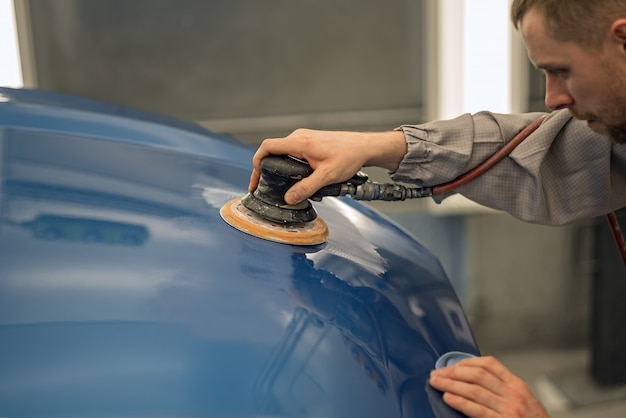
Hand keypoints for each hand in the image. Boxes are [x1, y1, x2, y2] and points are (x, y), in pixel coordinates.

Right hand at [249, 128, 406, 203]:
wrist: (364, 147)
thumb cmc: (349, 156)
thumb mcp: (326, 176)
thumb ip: (306, 187)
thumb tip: (289, 198)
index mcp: (299, 142)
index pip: (267, 147)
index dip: (256, 162)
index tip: (255, 178)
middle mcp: (299, 137)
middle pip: (273, 150)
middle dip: (265, 168)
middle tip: (262, 186)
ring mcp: (305, 138)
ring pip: (283, 152)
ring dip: (278, 167)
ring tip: (278, 184)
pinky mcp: (311, 142)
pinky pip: (293, 152)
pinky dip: (288, 164)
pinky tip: (295, 177)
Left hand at [429, 356, 549, 417]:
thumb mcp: (523, 400)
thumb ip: (501, 389)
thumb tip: (470, 380)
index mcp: (517, 385)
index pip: (490, 364)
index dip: (466, 362)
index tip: (451, 365)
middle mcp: (514, 395)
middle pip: (478, 375)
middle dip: (453, 372)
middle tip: (437, 373)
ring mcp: (509, 409)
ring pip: (474, 390)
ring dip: (451, 384)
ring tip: (436, 383)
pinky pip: (477, 410)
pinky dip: (460, 402)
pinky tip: (448, 398)